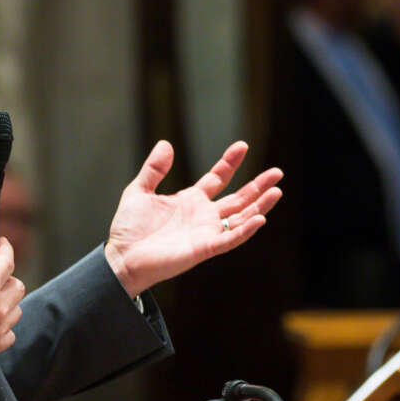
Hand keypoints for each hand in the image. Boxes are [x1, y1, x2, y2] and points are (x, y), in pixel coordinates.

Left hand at [103, 141, 282, 297]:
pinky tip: (260, 218)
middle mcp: (203, 216)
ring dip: (259, 206)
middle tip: (277, 172)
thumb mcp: (139, 190)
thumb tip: (166, 143)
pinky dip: (245, 230)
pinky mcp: (204, 249)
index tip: (242, 146)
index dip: (230, 163)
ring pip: (241, 218)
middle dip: (258, 185)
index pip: (218, 178)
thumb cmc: (129, 229)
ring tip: (276, 191)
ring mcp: (206, 233)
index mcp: (190, 200)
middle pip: (238, 198)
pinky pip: (230, 239)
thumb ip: (154, 169)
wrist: (122, 257)